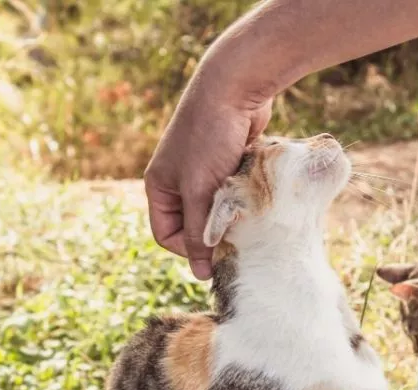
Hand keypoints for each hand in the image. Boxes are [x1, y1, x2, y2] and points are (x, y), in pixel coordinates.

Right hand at [144, 71, 271, 279]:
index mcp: (160, 186)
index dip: (189, 250)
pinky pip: (236, 192)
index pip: (167, 235)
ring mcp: (206, 171)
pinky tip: (257, 194)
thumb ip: (199, 232)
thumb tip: (201, 274)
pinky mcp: (230, 163)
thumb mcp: (199, 190)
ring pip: (219, 209)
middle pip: (195, 224)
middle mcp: (179, 180)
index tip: (217, 253)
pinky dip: (246, 196)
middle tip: (239, 237)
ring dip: (234, 214)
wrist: (235, 87)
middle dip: (215, 231)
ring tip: (249, 213)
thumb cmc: (209, 137)